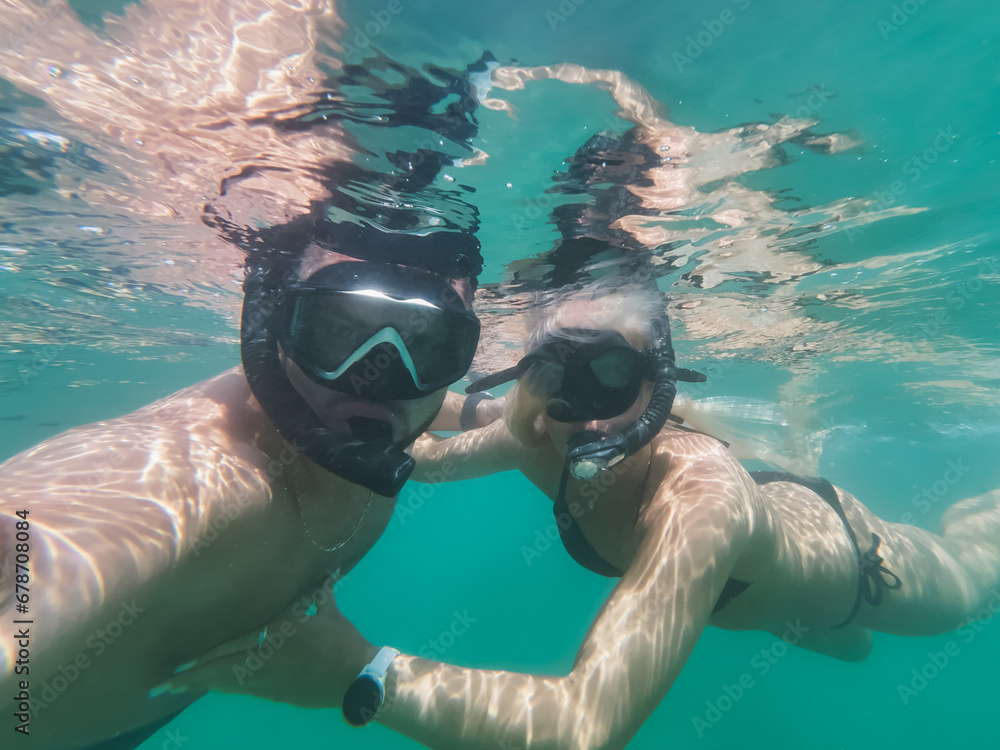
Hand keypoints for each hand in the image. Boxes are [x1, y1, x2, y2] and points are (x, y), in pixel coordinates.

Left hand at [151, 593, 377, 708]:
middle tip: (161, 684)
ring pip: (227, 683)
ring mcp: (268, 680)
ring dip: (202, 684)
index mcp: (273, 634)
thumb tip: (326, 571)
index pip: (229, 646)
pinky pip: (242, 689)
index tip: (175, 664)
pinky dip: (224, 687)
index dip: (201, 657)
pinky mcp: (275, 693)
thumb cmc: (341, 640)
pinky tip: (214, 688)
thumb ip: (319, 592)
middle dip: (189, 677)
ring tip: (178, 687)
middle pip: (218, 670)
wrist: (354, 678)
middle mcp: (264, 659)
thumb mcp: (328, 611)